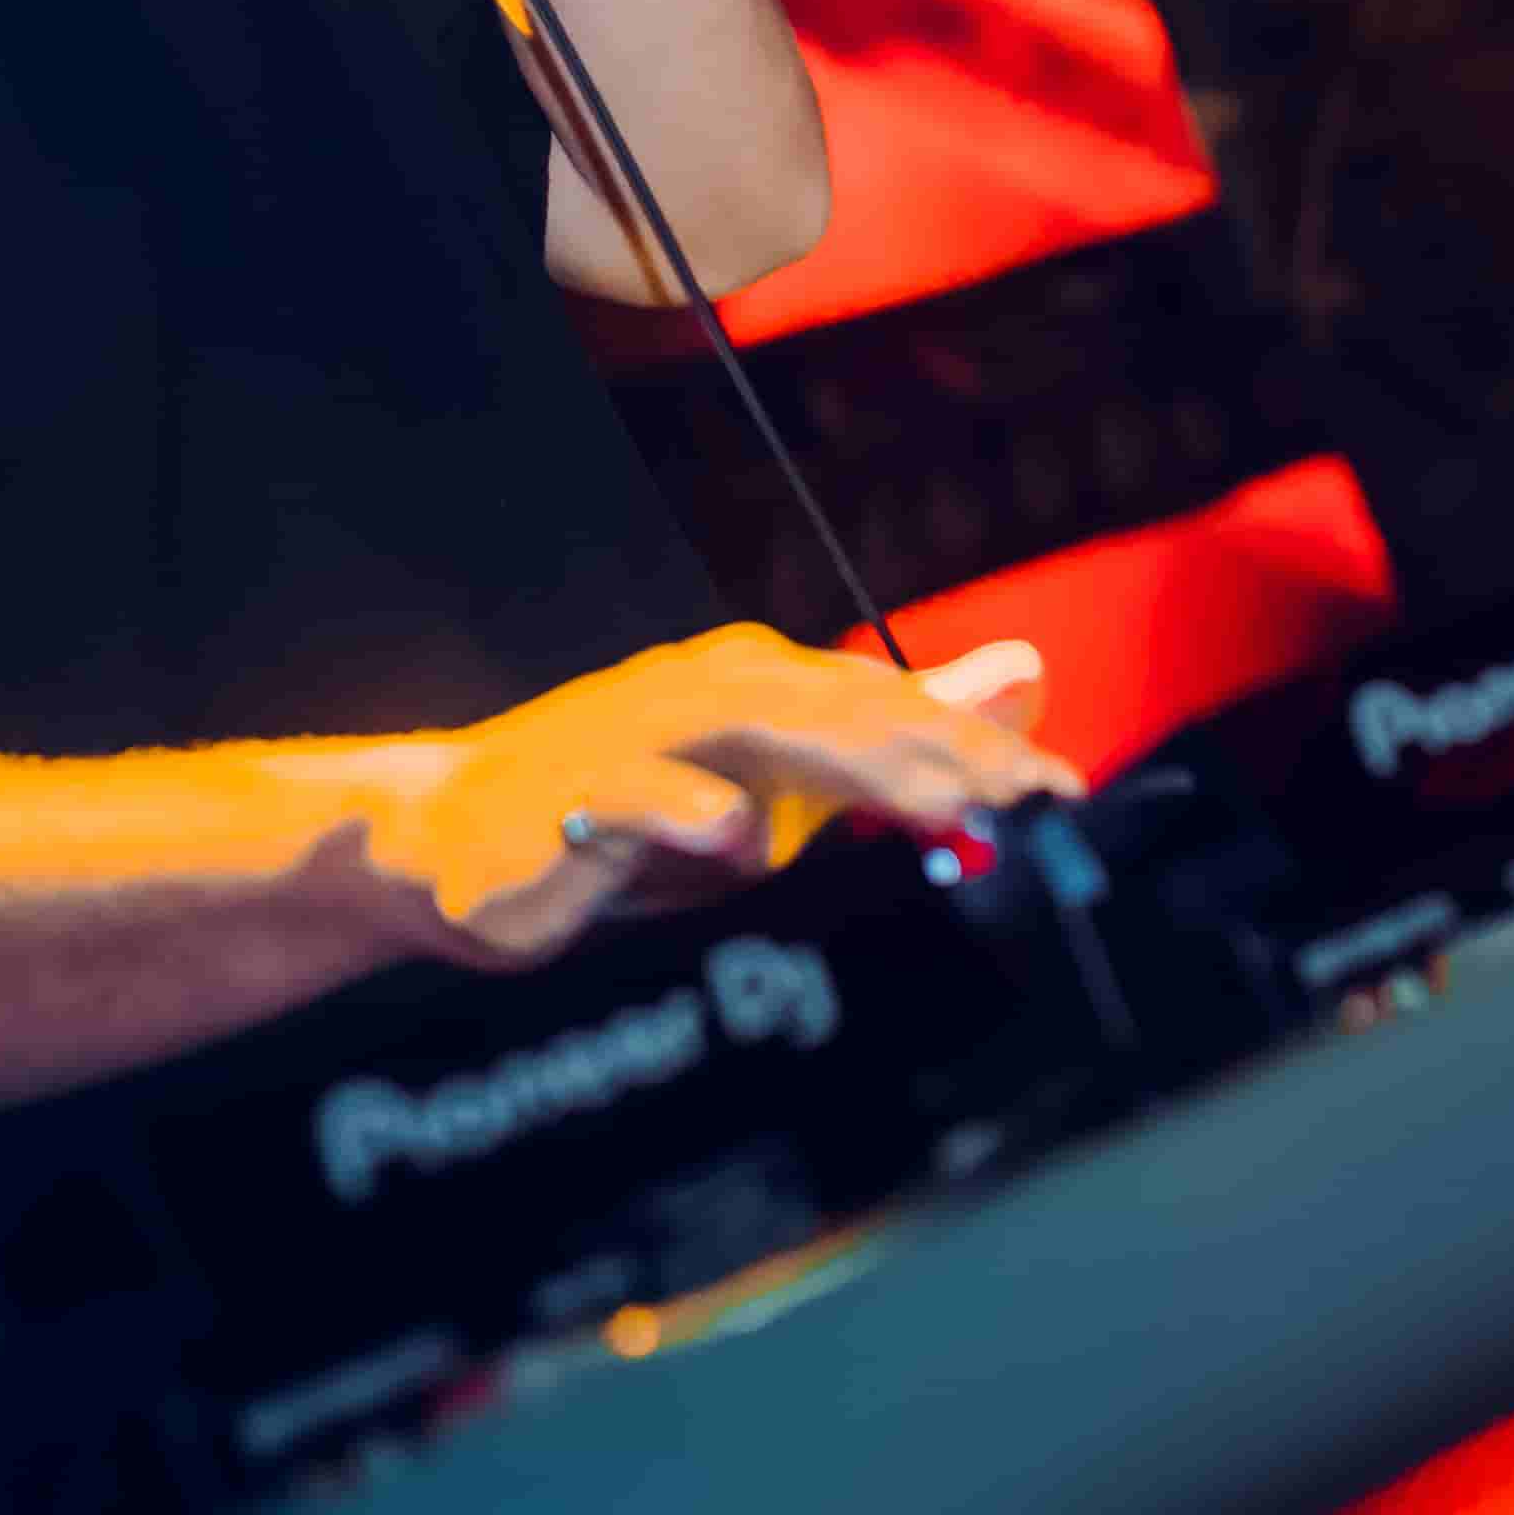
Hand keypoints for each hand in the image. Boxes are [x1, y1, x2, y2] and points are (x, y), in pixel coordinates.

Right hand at [365, 628, 1076, 970]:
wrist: (448, 837)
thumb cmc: (624, 811)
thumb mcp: (775, 781)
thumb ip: (897, 731)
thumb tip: (1026, 676)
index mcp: (758, 685)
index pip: (888, 703)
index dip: (980, 743)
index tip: (1065, 791)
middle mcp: (705, 693)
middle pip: (840, 708)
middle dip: (939, 748)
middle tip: (1024, 793)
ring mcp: (634, 740)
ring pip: (753, 737)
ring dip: (847, 766)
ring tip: (933, 801)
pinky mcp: (567, 800)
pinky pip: (628, 801)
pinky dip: (680, 812)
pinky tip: (732, 833)